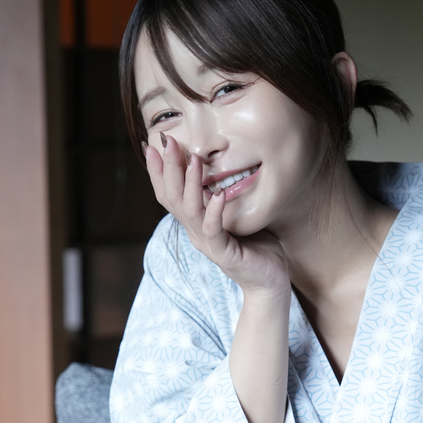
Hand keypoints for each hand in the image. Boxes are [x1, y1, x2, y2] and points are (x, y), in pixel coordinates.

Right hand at [143, 136, 288, 295]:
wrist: (269, 282)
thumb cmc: (257, 246)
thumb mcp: (237, 215)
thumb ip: (223, 194)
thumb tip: (222, 166)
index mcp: (194, 223)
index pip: (169, 194)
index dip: (159, 171)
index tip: (154, 144)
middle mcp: (195, 233)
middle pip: (173, 198)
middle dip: (169, 167)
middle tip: (168, 141)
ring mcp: (207, 244)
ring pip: (189, 210)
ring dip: (189, 183)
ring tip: (193, 159)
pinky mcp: (223, 254)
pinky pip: (213, 230)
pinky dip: (214, 211)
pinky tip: (218, 193)